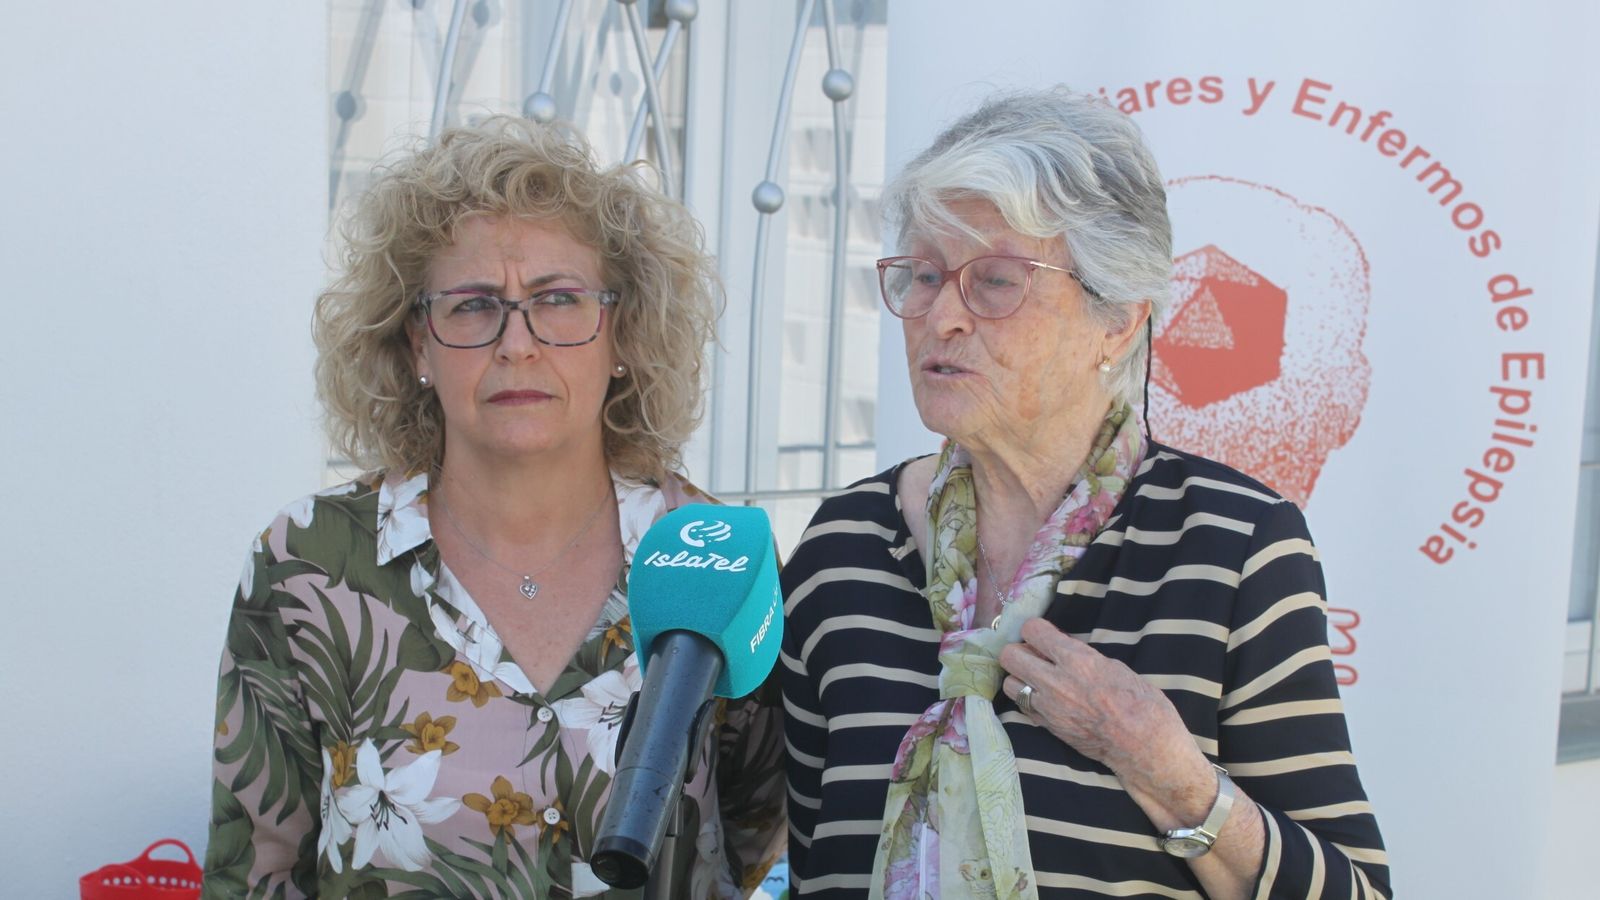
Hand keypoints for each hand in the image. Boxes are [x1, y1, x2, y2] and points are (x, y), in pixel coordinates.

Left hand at [998, 618, 1205, 799]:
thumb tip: (1064, 651)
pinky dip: (1028, 700)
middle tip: (1035, 655)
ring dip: (1019, 678)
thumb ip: (1083, 657)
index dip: (1036, 630)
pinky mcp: (1048, 727)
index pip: (1032, 630)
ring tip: (1036, 679)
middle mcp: (1055, 681)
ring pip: (1009, 683)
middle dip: (1020, 651)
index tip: (1043, 634)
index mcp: (1076, 659)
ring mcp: (1048, 707)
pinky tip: (1044, 699)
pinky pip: (1023, 707)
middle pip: (1010, 655)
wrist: (1144, 746)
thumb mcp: (1114, 666)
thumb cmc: (1141, 702)